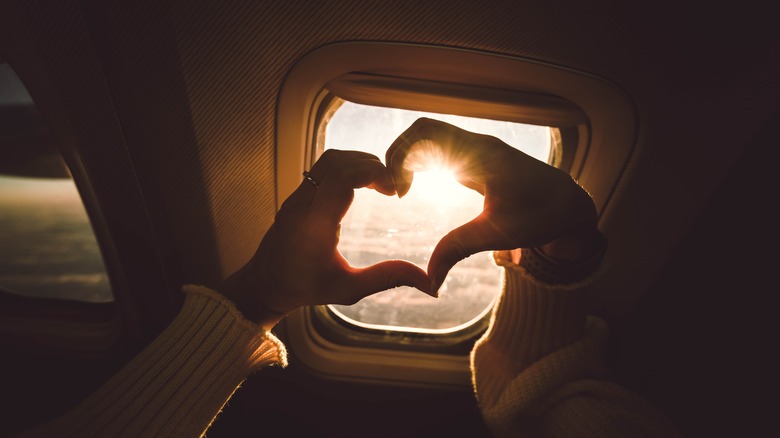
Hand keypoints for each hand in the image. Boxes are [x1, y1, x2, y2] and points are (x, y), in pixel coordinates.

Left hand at [220, 149, 431, 328]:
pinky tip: (362, 186)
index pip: (342, 177)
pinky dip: (345, 168)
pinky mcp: (296, 196)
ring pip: (327, 160)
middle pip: (336, 160)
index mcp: (314, 224)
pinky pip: (321, 169)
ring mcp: (296, 197)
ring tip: (379, 182)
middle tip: (391, 185)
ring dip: (357, 163)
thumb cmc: (305, 288)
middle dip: (369, 164)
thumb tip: (429, 283)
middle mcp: (302, 204)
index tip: (393, 191)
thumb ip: (387, 279)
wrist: (263, 285)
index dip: (373, 173)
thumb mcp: (349, 289)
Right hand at [386, 118, 599, 291]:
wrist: (569, 207)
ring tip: (402, 192)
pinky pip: (440, 150)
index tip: (402, 193)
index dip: (401, 156)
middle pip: (421, 132)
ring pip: (429, 139)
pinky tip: (416, 188)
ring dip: (409, 160)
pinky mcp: (476, 160)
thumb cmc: (540, 215)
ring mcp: (476, 150)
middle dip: (398, 156)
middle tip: (395, 191)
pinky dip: (421, 164)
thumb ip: (458, 250)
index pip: (424, 132)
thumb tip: (429, 281)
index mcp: (479, 153)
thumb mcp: (496, 234)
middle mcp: (475, 144)